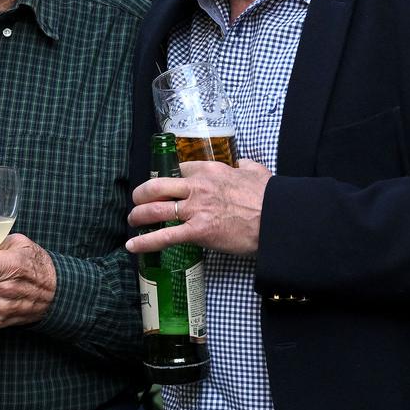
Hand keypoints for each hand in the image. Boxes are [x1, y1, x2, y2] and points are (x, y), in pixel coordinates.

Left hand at [126, 159, 270, 256]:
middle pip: (156, 186)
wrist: (276, 218)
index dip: (167, 179)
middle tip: (138, 201)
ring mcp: (196, 209)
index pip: (177, 170)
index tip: (163, 187)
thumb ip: (244, 166)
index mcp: (210, 170)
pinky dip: (145, 242)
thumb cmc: (268, 197)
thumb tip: (243, 164)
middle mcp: (197, 187)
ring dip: (139, 215)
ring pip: (155, 209)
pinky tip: (132, 246)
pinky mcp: (197, 231)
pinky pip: (164, 236)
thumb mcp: (255, 171)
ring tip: (133, 221)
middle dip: (142, 194)